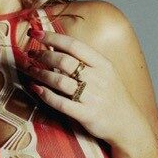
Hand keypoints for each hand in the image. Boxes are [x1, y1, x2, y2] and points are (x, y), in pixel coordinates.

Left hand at [17, 29, 150, 146]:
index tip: (35, 33)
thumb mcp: (104, 73)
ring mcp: (93, 97)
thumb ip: (83, 61)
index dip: (52, 37)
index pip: (74, 45)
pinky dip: (45, 95)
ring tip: (29, 70)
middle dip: (43, 56)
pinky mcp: (87, 115)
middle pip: (64, 61)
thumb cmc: (112, 96)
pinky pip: (61, 103)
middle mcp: (98, 78)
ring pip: (60, 81)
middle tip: (30, 55)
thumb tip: (54, 46)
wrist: (128, 124)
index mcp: (103, 64)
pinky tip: (35, 88)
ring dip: (40, 74)